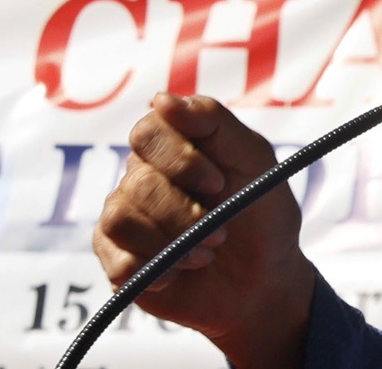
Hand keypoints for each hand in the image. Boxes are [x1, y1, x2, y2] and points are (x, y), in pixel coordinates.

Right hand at [93, 93, 315, 368]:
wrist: (266, 282)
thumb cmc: (262, 214)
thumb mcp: (254, 160)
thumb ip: (213, 121)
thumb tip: (160, 100)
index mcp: (172, 145)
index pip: (148, 131)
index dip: (179, 158)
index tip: (218, 183)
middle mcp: (142, 176)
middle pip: (138, 181)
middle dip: (186, 212)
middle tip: (221, 230)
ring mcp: (127, 218)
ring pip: (121, 218)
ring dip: (173, 243)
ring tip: (205, 254)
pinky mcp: (118, 261)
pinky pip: (116, 259)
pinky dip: (156, 270)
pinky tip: (179, 273)